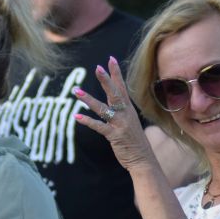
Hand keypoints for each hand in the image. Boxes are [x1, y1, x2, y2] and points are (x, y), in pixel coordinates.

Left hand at [73, 57, 156, 173]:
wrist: (143, 159)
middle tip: (97, 67)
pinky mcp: (114, 135)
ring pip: (103, 108)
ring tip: (76, 91)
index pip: (121, 87)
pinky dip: (87, 121)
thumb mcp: (129, 122)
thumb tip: (112, 101)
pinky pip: (99, 126)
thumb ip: (120, 111)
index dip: (116, 73)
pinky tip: (76, 116)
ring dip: (88, 99)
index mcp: (128, 109)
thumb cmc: (134, 140)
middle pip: (114, 93)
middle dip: (106, 80)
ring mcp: (120, 124)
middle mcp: (125, 113)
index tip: (110, 59)